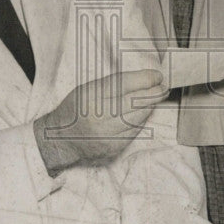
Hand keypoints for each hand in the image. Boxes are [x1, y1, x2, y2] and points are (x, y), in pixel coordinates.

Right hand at [35, 69, 168, 174]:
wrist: (61, 139)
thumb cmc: (75, 109)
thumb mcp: (88, 89)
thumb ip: (114, 84)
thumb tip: (144, 79)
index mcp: (91, 97)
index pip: (124, 85)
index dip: (145, 79)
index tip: (157, 76)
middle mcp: (99, 117)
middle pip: (135, 101)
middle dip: (154, 92)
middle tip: (163, 86)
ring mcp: (107, 134)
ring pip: (139, 117)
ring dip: (150, 106)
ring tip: (157, 97)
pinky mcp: (114, 147)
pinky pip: (135, 131)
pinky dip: (142, 120)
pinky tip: (145, 112)